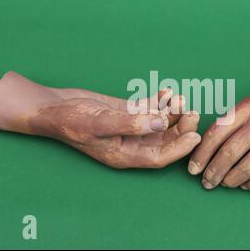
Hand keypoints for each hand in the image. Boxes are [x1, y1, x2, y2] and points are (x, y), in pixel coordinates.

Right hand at [0, 72, 200, 168]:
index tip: (195, 135)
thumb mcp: (100, 123)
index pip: (159, 157)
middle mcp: (131, 144)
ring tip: (180, 99)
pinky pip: (150, 110)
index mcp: (125, 155)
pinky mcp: (128, 113)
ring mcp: (131, 127)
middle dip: (180, 127)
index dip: (179, 149)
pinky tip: (167, 93)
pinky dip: (160, 102)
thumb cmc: (71, 120)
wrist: (55, 107)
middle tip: (191, 110)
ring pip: (160, 124)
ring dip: (173, 112)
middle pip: (164, 140)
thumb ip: (131, 124)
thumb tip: (162, 122)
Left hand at [188, 57, 249, 190]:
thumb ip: (234, 119)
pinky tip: (248, 185)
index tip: (194, 168)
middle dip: (213, 171)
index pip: (216, 133)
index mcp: (247, 108)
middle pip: (229, 152)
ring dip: (232, 180)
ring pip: (247, 166)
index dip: (201, 153)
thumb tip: (210, 143)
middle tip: (207, 183)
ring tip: (225, 184)